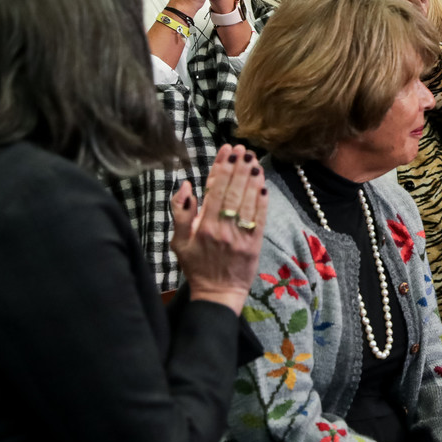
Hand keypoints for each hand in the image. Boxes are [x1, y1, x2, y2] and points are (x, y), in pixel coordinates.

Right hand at [171, 144, 267, 312]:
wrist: (217, 293)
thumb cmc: (196, 265)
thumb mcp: (178, 241)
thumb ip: (180, 212)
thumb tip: (186, 185)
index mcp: (202, 226)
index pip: (214, 190)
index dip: (222, 168)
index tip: (227, 151)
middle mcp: (222, 229)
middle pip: (233, 192)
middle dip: (239, 168)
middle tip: (244, 149)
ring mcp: (241, 236)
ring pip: (248, 202)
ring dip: (252, 179)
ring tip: (254, 160)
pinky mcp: (255, 243)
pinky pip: (260, 218)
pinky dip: (262, 200)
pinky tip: (263, 184)